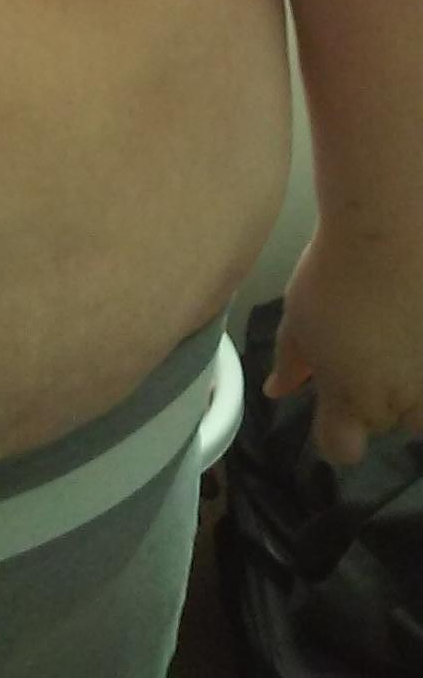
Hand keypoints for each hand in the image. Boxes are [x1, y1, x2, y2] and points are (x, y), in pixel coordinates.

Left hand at [263, 224, 422, 465]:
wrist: (391, 234)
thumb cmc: (334, 274)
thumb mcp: (299, 318)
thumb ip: (291, 362)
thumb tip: (277, 391)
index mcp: (350, 399)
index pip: (342, 450)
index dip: (335, 432)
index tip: (332, 404)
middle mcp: (399, 404)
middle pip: (386, 424)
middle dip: (377, 398)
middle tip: (367, 349)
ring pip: (422, 409)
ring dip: (411, 384)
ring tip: (396, 336)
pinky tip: (414, 327)